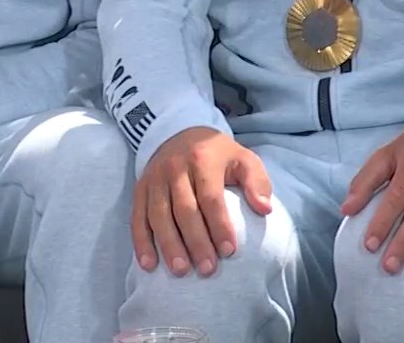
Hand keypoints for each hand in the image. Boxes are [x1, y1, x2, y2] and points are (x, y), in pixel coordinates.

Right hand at [134, 127, 272, 277]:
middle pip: (184, 210)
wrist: (180, 133)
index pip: (211, 197)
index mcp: (203, 160)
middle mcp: (175, 169)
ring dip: (169, 246)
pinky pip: (138, 218)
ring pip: (159, 216)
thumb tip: (265, 209)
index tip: (229, 251)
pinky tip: (149, 264)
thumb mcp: (243, 158)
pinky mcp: (140, 190)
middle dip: (196, 242)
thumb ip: (257, 182)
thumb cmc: (217, 155)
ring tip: (181, 271)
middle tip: (207, 269)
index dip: (219, 225)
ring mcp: (154, 180)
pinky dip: (142, 242)